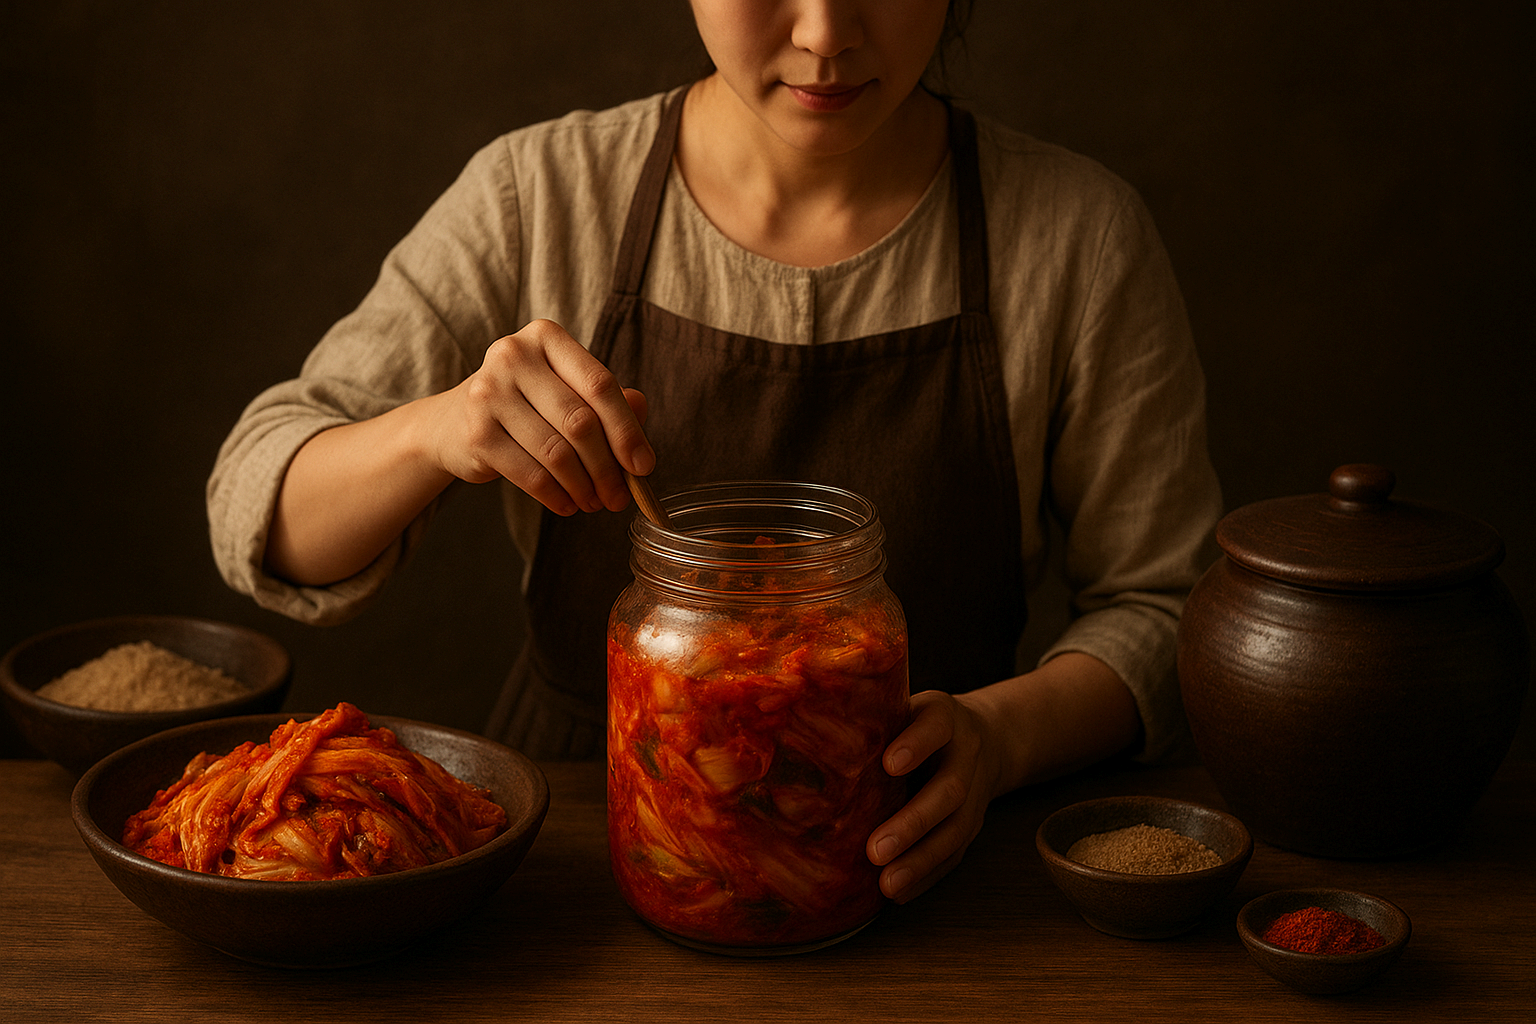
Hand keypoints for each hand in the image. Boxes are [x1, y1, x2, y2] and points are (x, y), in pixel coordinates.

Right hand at [429, 319, 655, 514]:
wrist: (453, 422)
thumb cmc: (526, 404)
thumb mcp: (568, 390)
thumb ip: (609, 399)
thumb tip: (642, 416)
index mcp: (546, 336)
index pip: (600, 385)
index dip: (627, 430)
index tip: (643, 466)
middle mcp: (513, 356)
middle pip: (580, 421)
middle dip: (607, 467)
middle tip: (619, 496)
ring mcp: (489, 393)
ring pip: (556, 452)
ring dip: (583, 486)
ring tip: (595, 503)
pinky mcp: (476, 433)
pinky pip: (530, 474)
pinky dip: (556, 496)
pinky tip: (568, 505)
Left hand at [864, 654, 1139, 902]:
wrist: (984, 732)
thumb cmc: (922, 717)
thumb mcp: (905, 698)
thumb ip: (871, 711)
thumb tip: (812, 717)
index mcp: (945, 714)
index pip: (933, 722)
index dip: (915, 741)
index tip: (889, 761)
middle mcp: (966, 752)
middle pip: (949, 789)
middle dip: (913, 822)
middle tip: (875, 848)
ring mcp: (976, 789)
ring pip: (957, 829)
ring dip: (921, 858)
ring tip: (884, 881)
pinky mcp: (976, 819)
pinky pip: (956, 852)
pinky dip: (926, 874)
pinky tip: (895, 893)